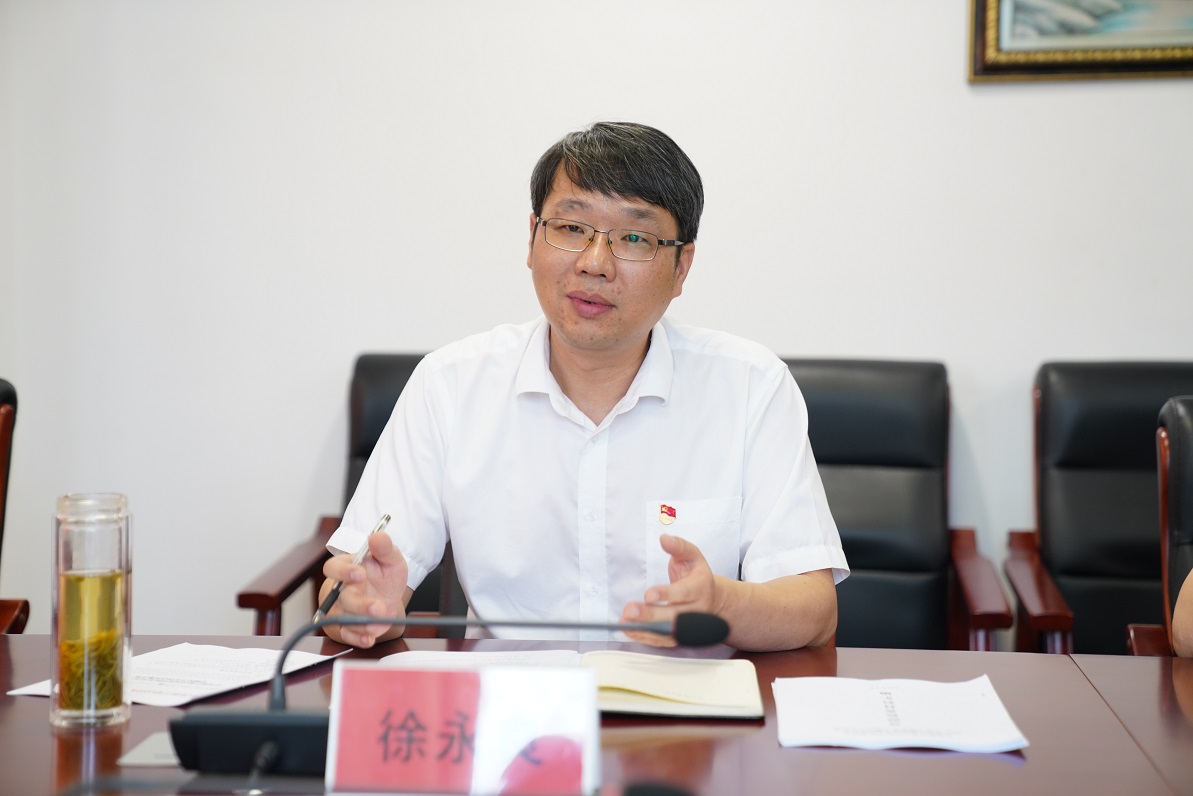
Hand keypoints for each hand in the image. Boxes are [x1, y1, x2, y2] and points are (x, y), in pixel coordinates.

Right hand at [320, 531, 409, 647]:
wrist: (388, 593)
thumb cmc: (384, 572)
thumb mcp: (390, 558)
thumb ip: (384, 547)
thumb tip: (377, 536)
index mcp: (346, 567)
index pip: (333, 568)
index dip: (343, 572)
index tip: (359, 573)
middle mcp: (341, 589)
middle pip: (340, 598)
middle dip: (359, 604)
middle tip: (378, 607)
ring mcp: (343, 609)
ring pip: (342, 618)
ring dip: (360, 623)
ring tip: (379, 622)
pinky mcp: (349, 627)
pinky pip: (347, 635)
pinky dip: (358, 638)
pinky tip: (369, 638)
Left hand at [619, 534, 722, 646]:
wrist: (712, 598)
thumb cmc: (697, 576)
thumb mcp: (692, 555)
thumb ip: (678, 546)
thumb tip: (665, 539)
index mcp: (701, 587)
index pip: (684, 593)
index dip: (667, 594)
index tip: (649, 595)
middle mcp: (697, 610)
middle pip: (675, 617)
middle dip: (650, 615)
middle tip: (630, 611)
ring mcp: (690, 626)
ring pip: (668, 632)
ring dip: (645, 629)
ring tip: (625, 623)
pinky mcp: (681, 636)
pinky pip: (663, 641)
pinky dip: (646, 637)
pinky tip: (630, 631)